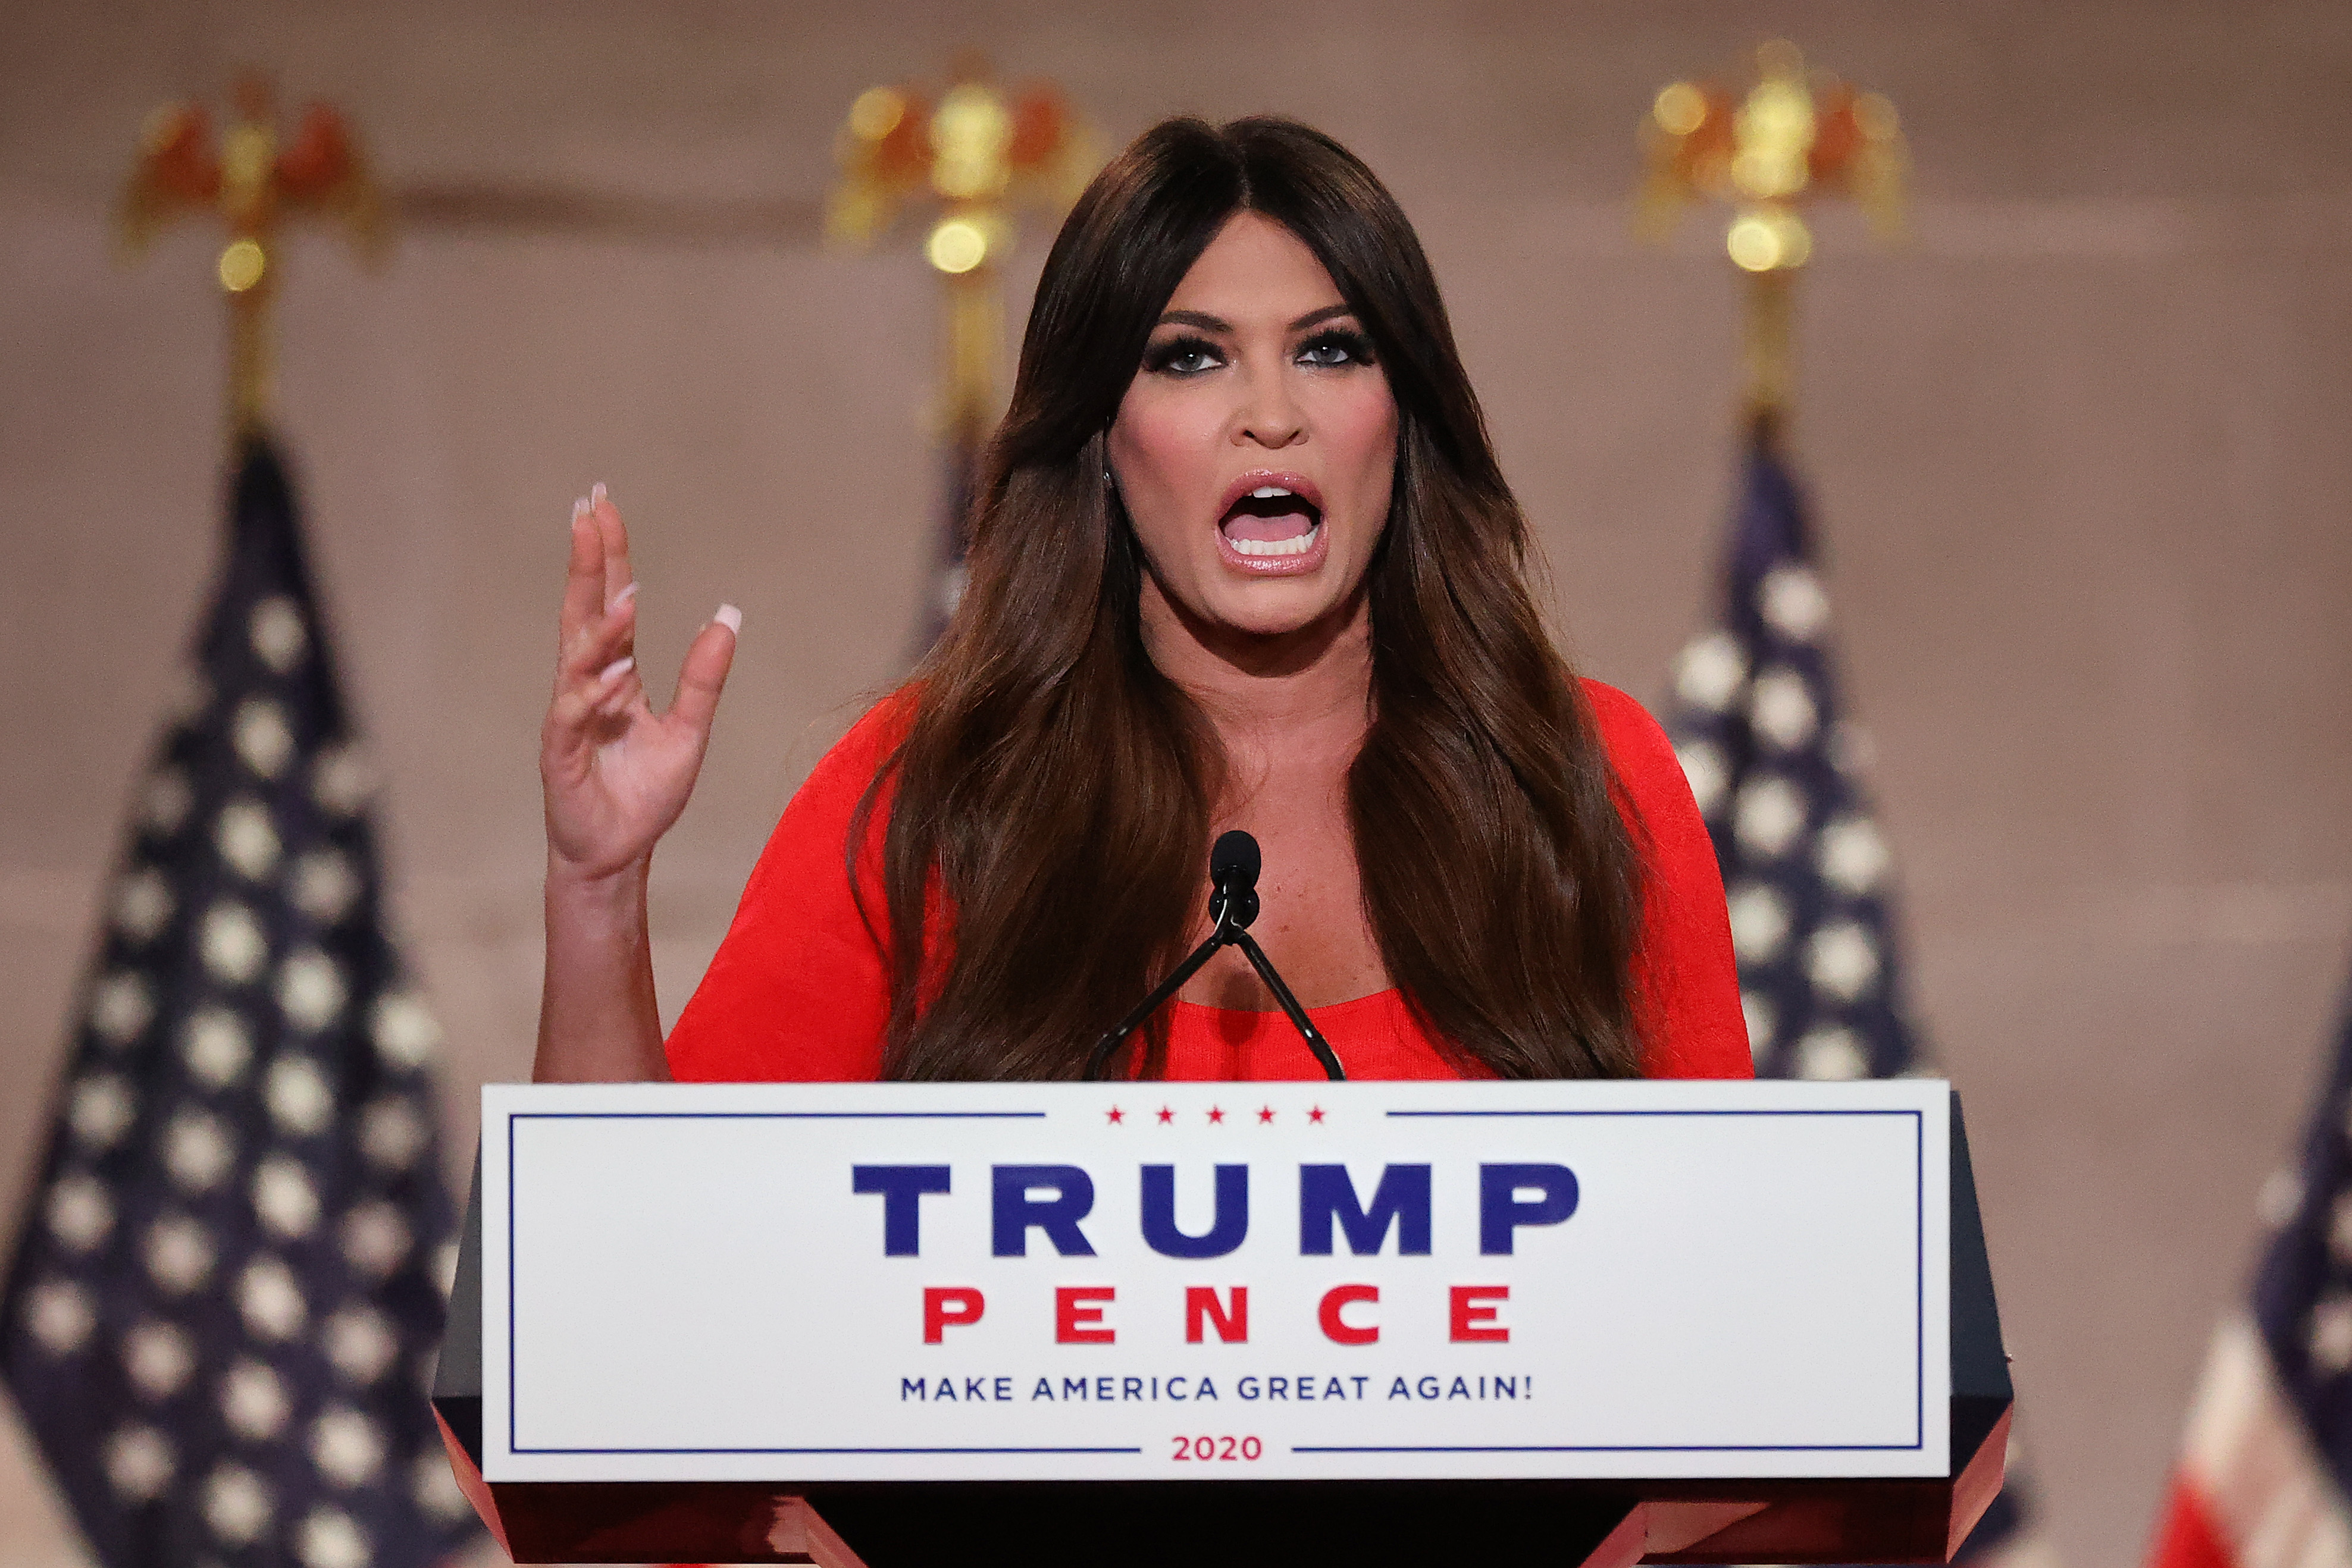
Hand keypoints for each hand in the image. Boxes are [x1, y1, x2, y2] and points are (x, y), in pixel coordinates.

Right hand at [540, 485, 738, 882]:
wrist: (617, 854)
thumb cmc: (644, 793)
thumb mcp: (689, 730)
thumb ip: (704, 677)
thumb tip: (728, 616)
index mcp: (614, 676)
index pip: (609, 604)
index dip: (608, 557)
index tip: (603, 507)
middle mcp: (585, 687)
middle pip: (583, 613)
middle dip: (587, 563)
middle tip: (590, 511)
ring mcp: (569, 718)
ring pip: (578, 659)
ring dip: (603, 628)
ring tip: (628, 598)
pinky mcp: (561, 755)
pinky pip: (571, 716)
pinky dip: (590, 695)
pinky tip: (613, 676)